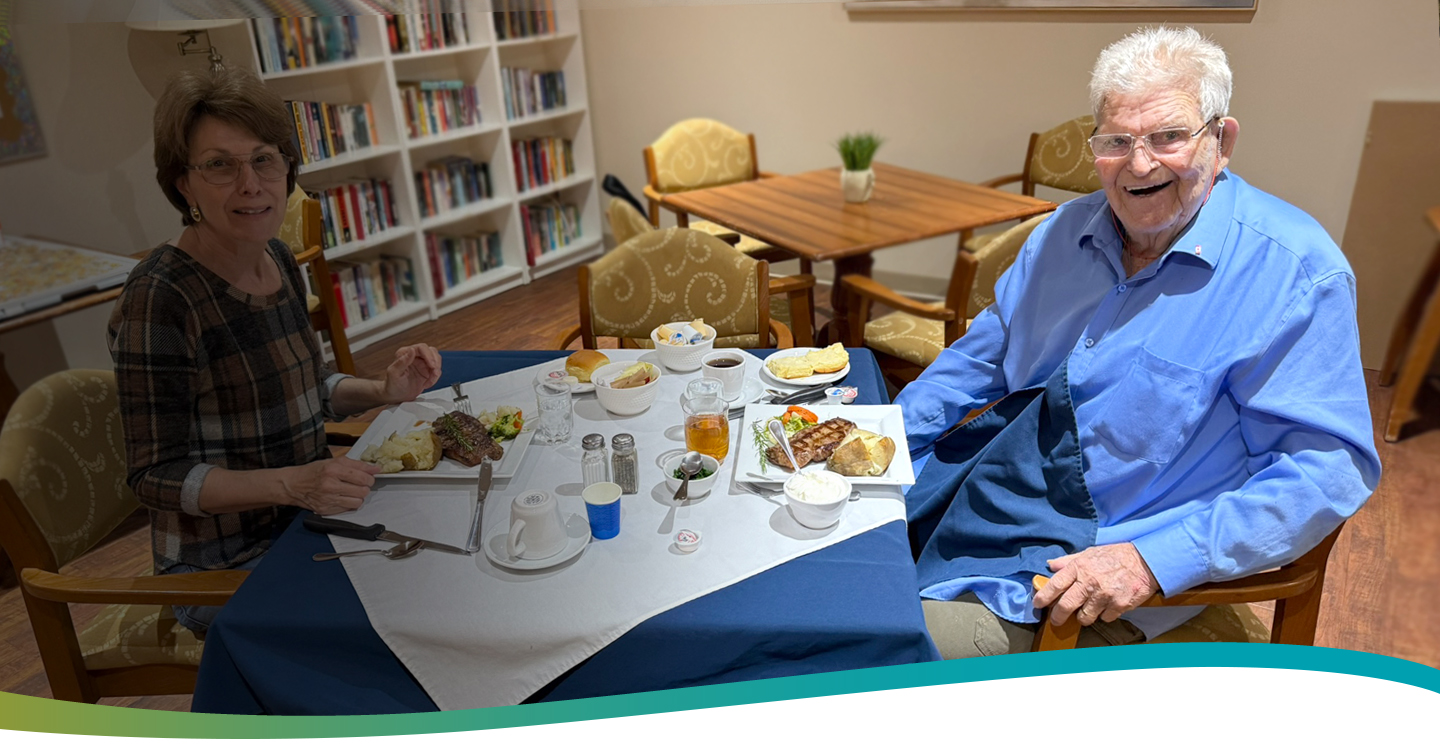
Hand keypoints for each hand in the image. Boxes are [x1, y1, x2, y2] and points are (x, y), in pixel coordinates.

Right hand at [283, 457, 382, 514]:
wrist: (294, 485)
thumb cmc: (314, 472)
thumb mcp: (334, 462)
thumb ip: (357, 464)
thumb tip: (375, 468)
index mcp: (333, 470)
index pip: (362, 477)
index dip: (370, 478)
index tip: (369, 477)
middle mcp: (330, 485)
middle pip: (363, 491)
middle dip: (365, 487)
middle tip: (360, 484)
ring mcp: (328, 499)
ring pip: (358, 502)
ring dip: (358, 496)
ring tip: (351, 491)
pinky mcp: (326, 510)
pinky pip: (348, 509)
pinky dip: (349, 503)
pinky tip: (343, 497)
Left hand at [379, 344, 441, 403]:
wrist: (396, 397)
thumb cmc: (392, 385)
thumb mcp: (394, 374)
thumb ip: (402, 361)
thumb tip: (412, 350)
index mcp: (405, 353)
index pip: (421, 348)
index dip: (429, 355)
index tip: (432, 365)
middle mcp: (414, 356)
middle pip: (431, 351)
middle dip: (436, 362)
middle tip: (435, 373)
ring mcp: (422, 363)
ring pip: (436, 360)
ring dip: (436, 370)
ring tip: (430, 380)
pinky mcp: (427, 371)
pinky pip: (436, 371)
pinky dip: (435, 378)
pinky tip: (427, 384)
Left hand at [1032, 543, 1159, 626]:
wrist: (1145, 562)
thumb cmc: (1115, 556)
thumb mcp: (1089, 552)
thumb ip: (1068, 561)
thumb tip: (1050, 565)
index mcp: (1079, 568)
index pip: (1055, 585)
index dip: (1043, 597)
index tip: (1037, 604)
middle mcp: (1090, 582)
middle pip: (1065, 606)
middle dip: (1057, 617)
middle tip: (1056, 620)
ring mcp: (1104, 595)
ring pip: (1085, 617)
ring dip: (1084, 616)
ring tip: (1089, 608)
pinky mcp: (1119, 605)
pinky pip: (1104, 618)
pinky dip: (1104, 615)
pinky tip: (1108, 605)